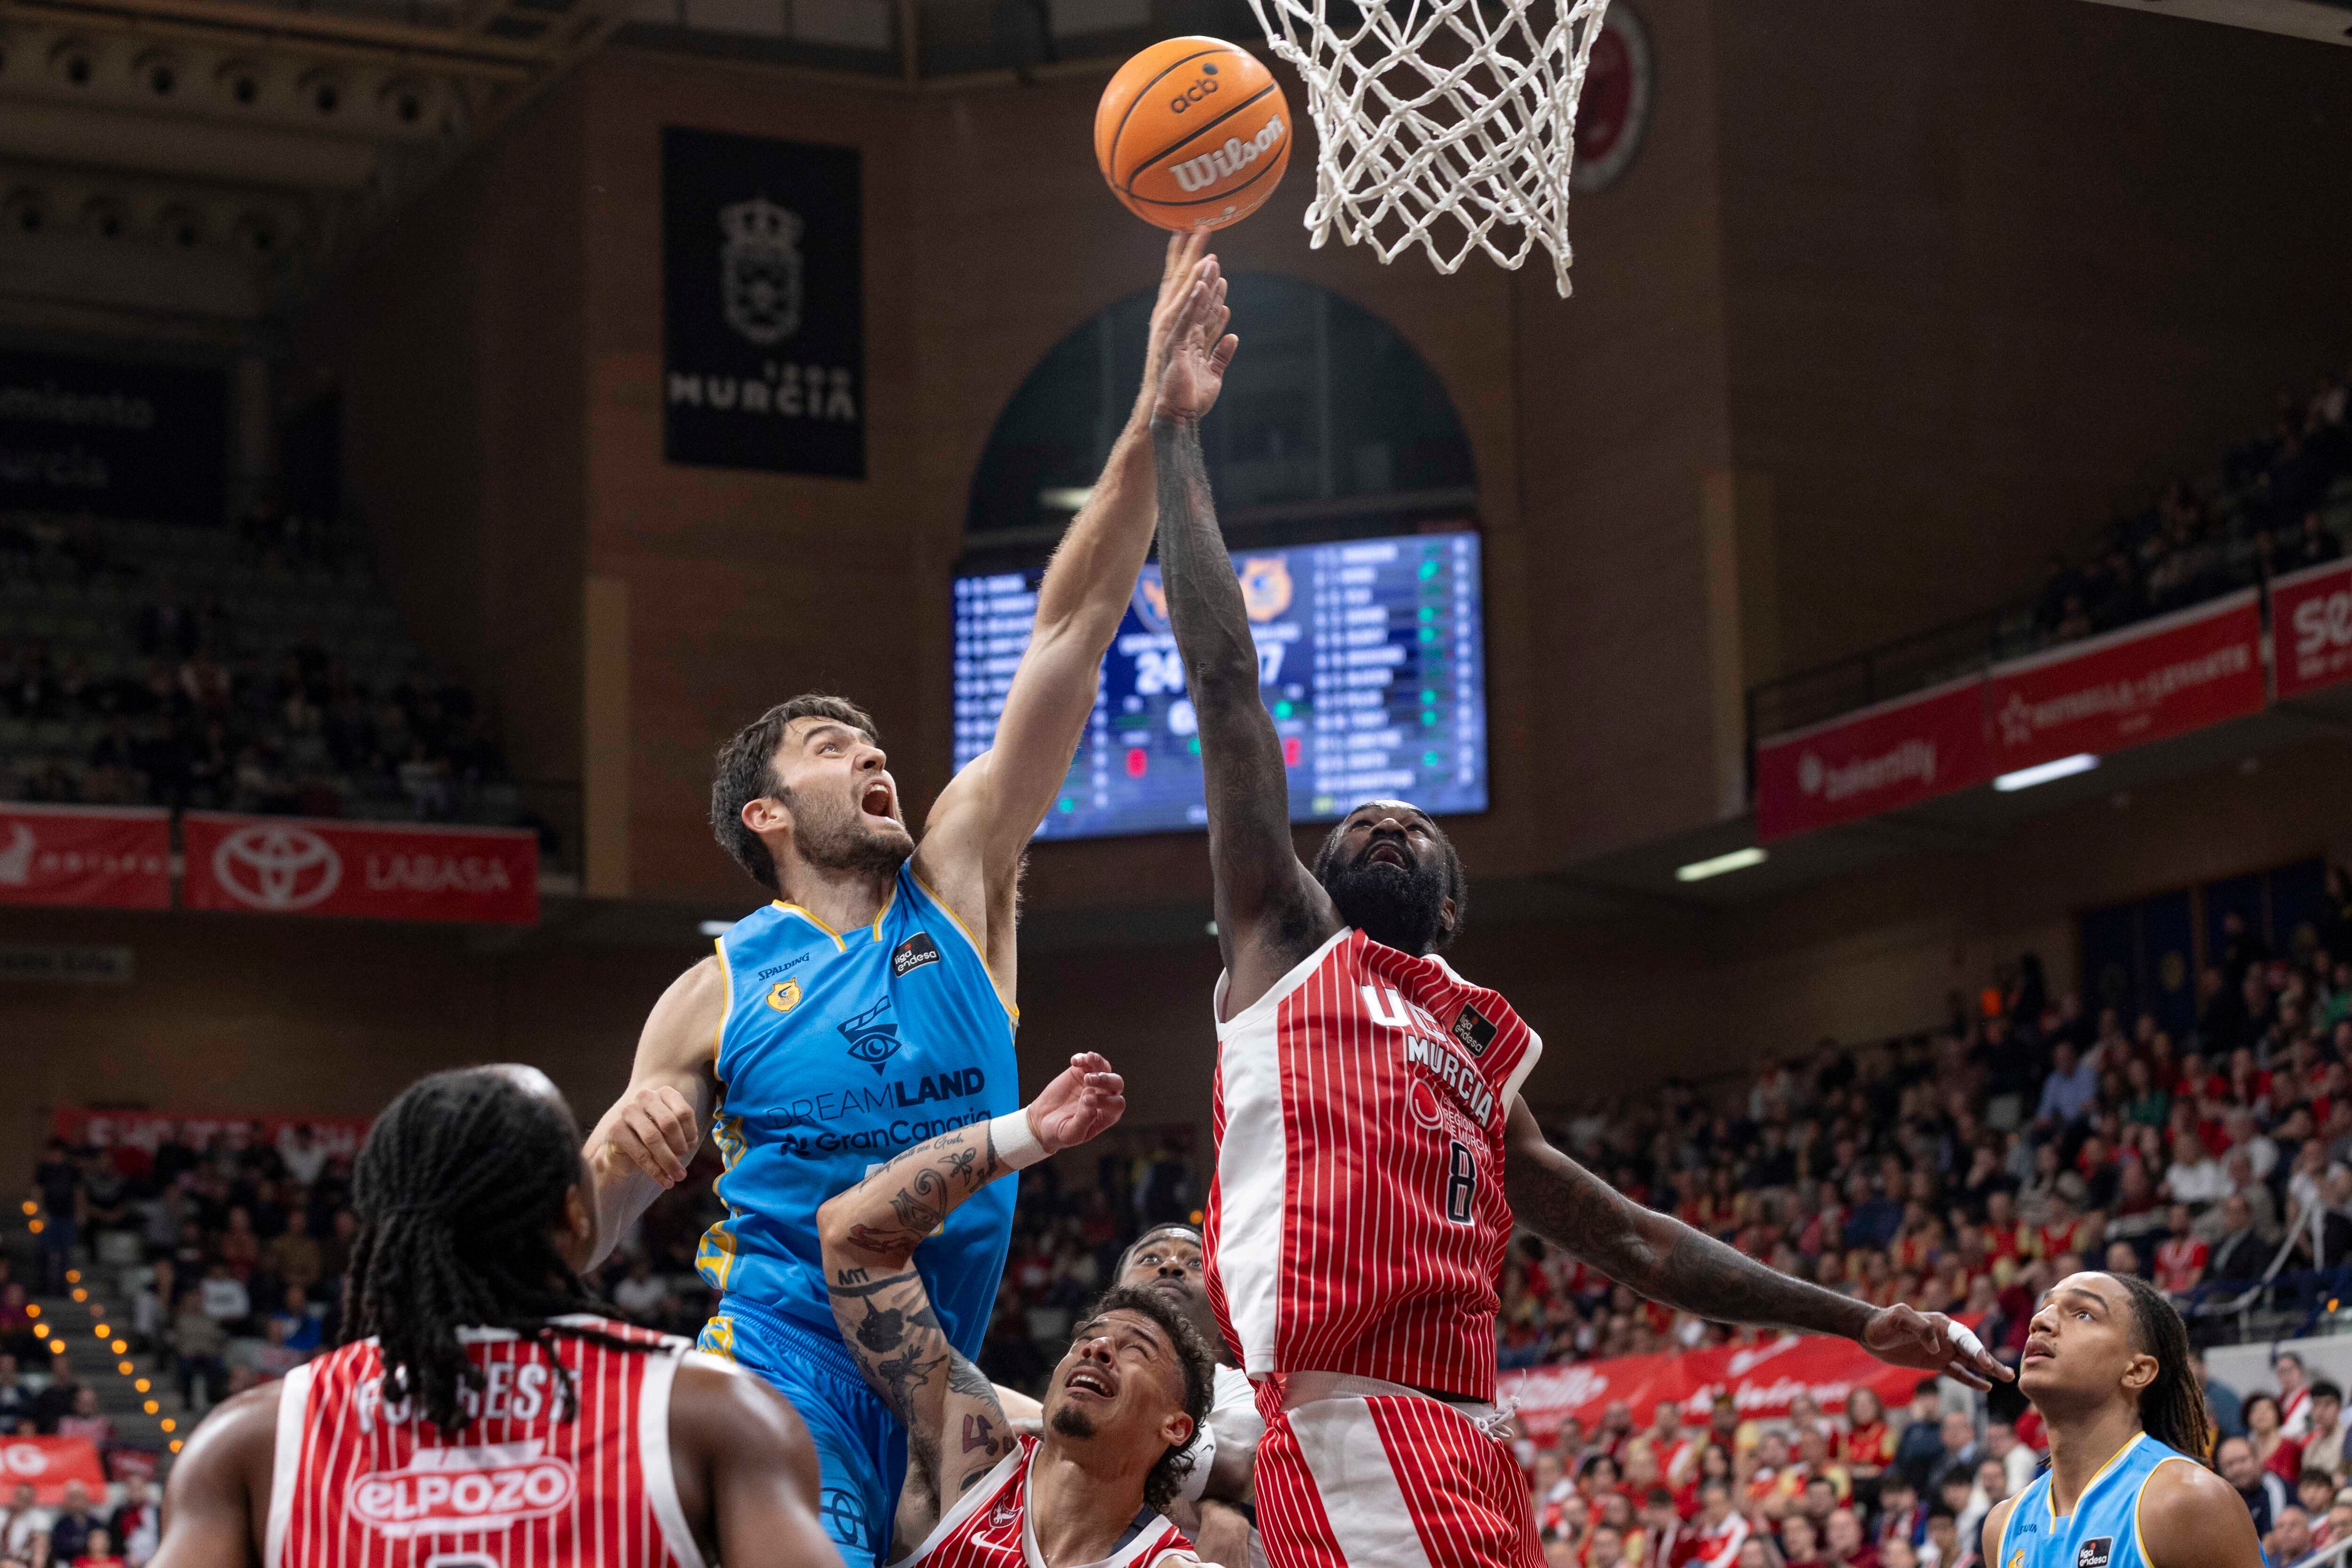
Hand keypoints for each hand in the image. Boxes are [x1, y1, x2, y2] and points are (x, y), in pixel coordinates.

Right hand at [606, 1084, 698, 1187]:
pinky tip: (665, 1181)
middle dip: (679, 1147)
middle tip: (683, 1163)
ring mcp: (628, 1111)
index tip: (691, 1147)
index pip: (684, 1112)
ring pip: (654, 1138)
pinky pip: (640, 1153)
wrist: (623, 1151)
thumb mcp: (672, 1132)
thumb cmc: (654, 1139)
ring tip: (678, 1176)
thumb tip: (690, 1143)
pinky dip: (655, 1170)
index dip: (690, 1133)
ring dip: (669, 1161)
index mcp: (664, 1093)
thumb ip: (683, 1134)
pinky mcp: (615, 1129)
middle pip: (669, 1123)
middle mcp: (645, 1097)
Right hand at [1025, 1052, 1126, 1153]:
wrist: (1041, 1121)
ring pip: (1104, 1068)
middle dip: (1105, 1079)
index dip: (1105, 1101)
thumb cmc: (1059, 1132)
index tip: (1086, 1101)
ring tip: (1088, 1059)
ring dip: (1098, 1063)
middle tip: (1089, 1080)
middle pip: (1116, 1083)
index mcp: (1107, 1114)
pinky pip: (1087, 1061)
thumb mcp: (1071, 1133)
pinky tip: (1074, 1061)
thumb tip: (1092, 1101)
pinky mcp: (1080, 1073)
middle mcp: (1105, 1097)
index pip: (1116, 1104)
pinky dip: (1083, 1058)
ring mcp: (1093, 1083)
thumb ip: (1083, 1120)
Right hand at [1149, 248, 1236, 425]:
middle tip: (1216, 261)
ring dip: (1203, 284)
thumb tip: (1233, 336)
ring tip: (1211, 264)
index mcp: (1194, 345)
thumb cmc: (1193, 400)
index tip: (1223, 279)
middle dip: (1210, 284)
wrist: (1179, 416)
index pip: (1207, 316)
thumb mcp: (1215, 375)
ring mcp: (1179, 340)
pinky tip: (1201, 286)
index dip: (1216, 297)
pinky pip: (1186, 319)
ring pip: (1194, 307)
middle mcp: (1186, 339)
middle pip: (1201, 306)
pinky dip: (1194, 303)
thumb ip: (1222, 355)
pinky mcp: (1174, 344)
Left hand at [1859, 1305, 2012, 1391]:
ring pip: (1970, 1362)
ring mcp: (1942, 1351)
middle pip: (1973, 1351)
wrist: (1870, 1333)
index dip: (1976, 1350)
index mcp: (1941, 1324)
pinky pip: (1957, 1372)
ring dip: (1987, 1371)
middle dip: (1991, 1362)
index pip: (1964, 1338)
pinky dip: (1971, 1379)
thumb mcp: (1898, 1318)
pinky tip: (1985, 1386)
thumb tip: (1936, 1347)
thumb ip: (1918, 1327)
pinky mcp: (1935, 1363)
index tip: (1986, 1364)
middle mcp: (1946, 1337)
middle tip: (2009, 1374)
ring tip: (2006, 1378)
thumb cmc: (1884, 1322)